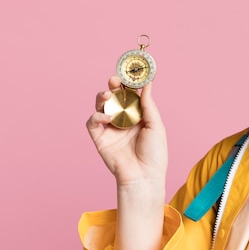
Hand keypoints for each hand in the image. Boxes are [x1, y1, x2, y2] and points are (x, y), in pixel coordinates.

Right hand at [86, 75, 167, 249]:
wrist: (144, 177)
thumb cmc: (154, 155)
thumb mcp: (156, 126)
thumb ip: (148, 104)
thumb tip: (147, 83)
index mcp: (137, 116)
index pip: (130, 94)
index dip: (128, 83)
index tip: (129, 72)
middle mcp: (122, 120)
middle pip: (114, 97)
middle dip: (113, 85)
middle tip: (115, 79)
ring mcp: (110, 129)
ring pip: (101, 105)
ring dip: (102, 96)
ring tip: (108, 93)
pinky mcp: (100, 139)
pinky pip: (93, 122)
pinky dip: (96, 115)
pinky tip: (106, 115)